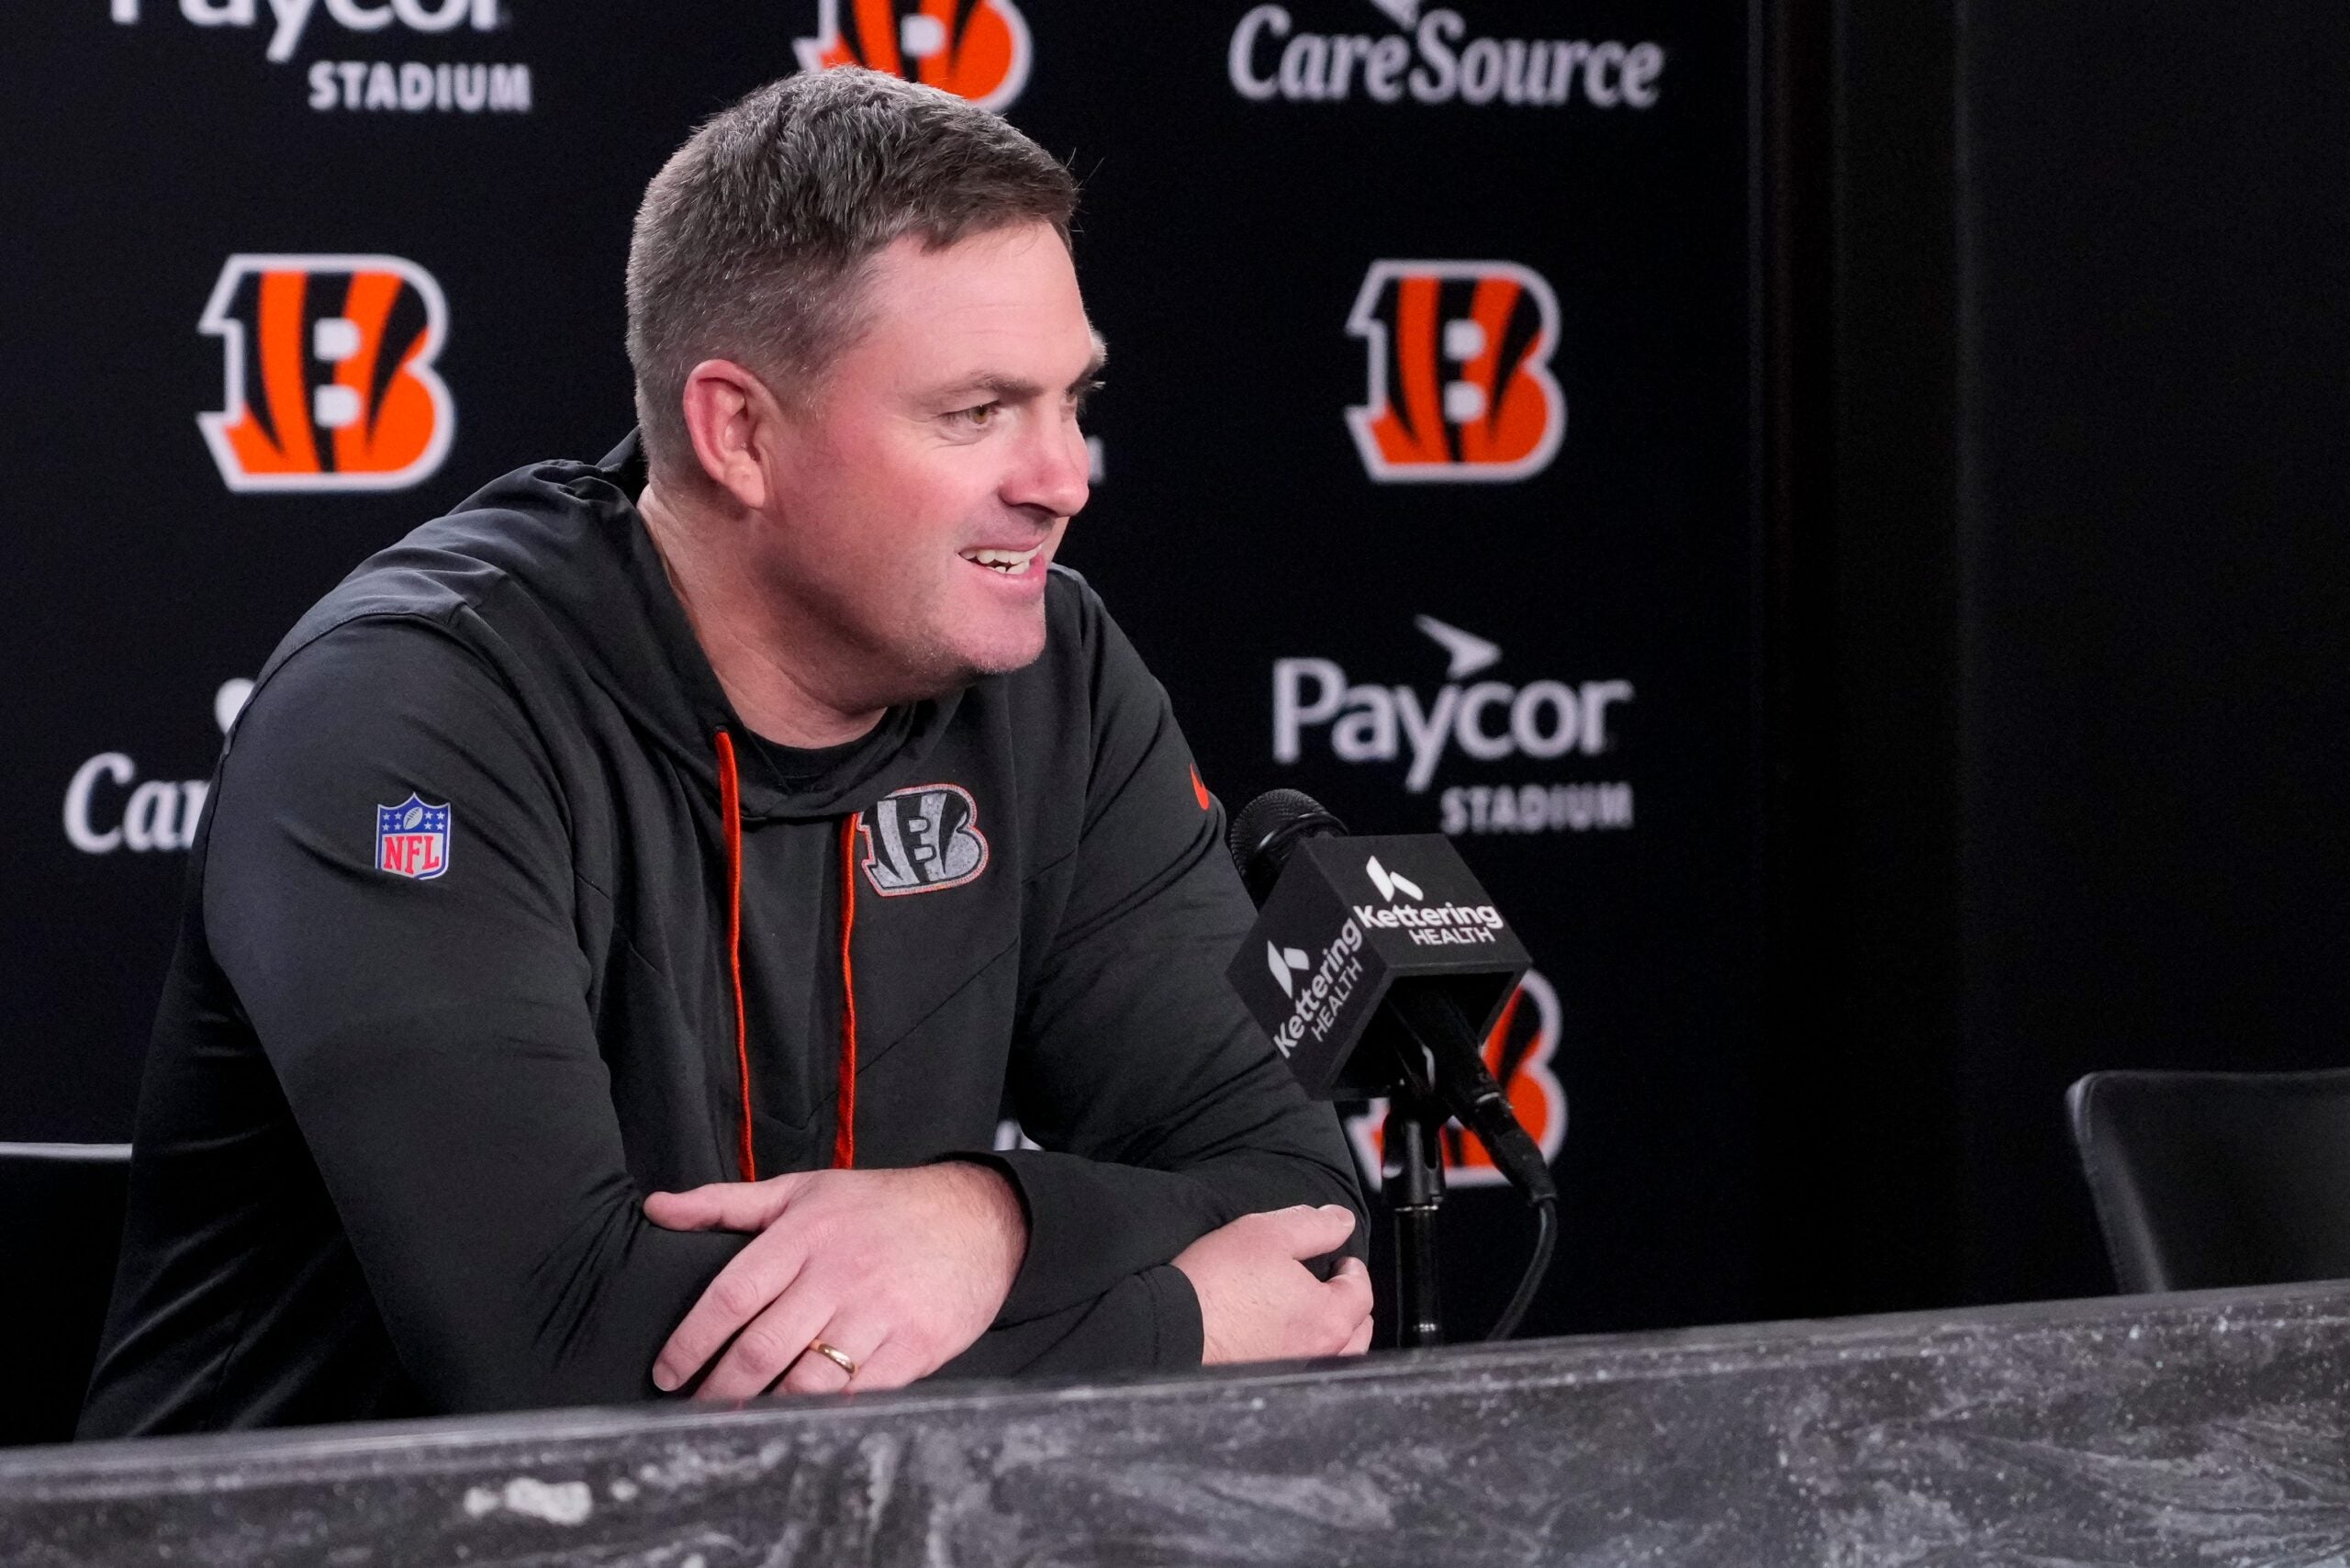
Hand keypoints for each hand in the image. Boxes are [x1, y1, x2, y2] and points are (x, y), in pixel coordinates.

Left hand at [643, 1162, 1025, 1399]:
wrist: (981, 1217)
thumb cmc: (883, 1206)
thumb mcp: (803, 1190)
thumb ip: (725, 1202)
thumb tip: (658, 1207)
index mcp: (804, 1234)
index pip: (731, 1295)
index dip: (691, 1342)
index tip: (667, 1372)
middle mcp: (838, 1274)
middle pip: (761, 1348)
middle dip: (718, 1390)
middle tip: (696, 1410)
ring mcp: (879, 1313)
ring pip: (807, 1381)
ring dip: (766, 1410)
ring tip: (740, 1423)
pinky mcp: (914, 1346)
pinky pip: (858, 1395)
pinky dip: (826, 1414)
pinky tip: (802, 1422)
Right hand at [1171, 1205, 1373, 1364]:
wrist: (1170, 1327)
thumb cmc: (1215, 1285)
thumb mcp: (1267, 1232)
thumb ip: (1314, 1225)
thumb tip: (1341, 1222)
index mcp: (1327, 1317)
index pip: (1362, 1292)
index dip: (1353, 1269)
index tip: (1341, 1259)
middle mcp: (1317, 1352)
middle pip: (1355, 1330)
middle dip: (1349, 1304)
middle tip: (1332, 1284)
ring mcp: (1292, 1372)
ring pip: (1332, 1354)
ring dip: (1331, 1332)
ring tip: (1311, 1311)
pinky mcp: (1266, 1381)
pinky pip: (1301, 1367)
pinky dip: (1303, 1350)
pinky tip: (1282, 1335)